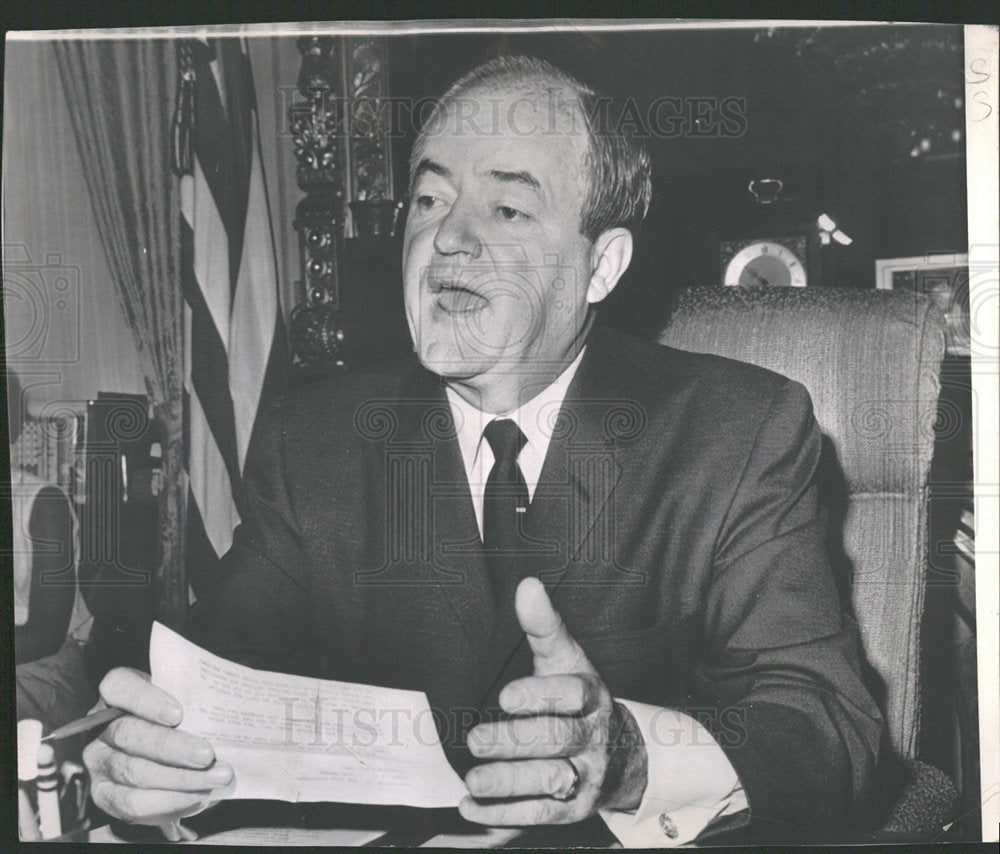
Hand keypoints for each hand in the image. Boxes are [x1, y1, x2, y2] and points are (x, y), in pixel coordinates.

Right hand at [83, 668, 232, 837]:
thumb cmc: (179, 718)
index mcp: (118, 692)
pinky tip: (197, 795)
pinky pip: (133, 804)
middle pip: (130, 735)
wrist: (164, 754)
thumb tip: (223, 719)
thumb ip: (195, 703)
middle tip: (207, 754)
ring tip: (214, 777)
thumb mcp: (183, 700)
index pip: (120, 687)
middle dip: (172, 747)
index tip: (178, 714)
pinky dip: (170, 801)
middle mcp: (102, 727)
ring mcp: (99, 763)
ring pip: (133, 772)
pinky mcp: (104, 795)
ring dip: (179, 779)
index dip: (146, 700)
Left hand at [459, 578, 646, 825]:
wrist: (617, 750)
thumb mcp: (565, 658)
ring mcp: (586, 774)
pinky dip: (505, 815)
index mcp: (590, 694)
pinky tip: (472, 807)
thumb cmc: (577, 697)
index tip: (504, 696)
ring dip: (510, 783)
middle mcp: (592, 736)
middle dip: (514, 741)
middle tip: (475, 739)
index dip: (539, 696)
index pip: (570, 694)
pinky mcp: (574, 808)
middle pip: (557, 739)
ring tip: (473, 778)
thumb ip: (543, 625)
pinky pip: (541, 815)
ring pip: (552, 781)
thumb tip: (528, 586)